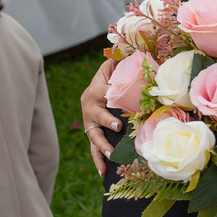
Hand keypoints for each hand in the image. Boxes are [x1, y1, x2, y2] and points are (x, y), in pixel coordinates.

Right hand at [82, 58, 119, 175]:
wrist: (94, 92)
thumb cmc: (109, 79)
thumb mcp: (112, 67)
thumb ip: (119, 57)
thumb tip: (127, 44)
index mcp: (95, 90)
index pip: (102, 91)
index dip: (110, 94)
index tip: (119, 96)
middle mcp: (89, 107)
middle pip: (96, 115)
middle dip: (106, 120)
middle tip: (118, 126)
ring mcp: (90, 123)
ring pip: (93, 136)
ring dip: (102, 145)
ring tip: (110, 153)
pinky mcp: (92, 135)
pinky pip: (93, 150)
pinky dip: (98, 161)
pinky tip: (103, 172)